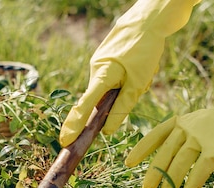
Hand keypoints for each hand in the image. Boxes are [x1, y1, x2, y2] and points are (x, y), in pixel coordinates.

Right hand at [59, 0, 198, 146]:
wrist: (149, 19)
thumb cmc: (145, 49)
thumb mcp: (138, 83)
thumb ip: (122, 107)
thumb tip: (108, 131)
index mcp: (102, 75)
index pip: (84, 106)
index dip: (74, 125)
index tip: (65, 141)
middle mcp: (95, 69)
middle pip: (102, 98)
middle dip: (121, 97)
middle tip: (142, 80)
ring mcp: (99, 62)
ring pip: (111, 88)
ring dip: (128, 86)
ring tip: (144, 69)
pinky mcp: (106, 59)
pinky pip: (114, 77)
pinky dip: (127, 78)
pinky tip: (140, 63)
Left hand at [125, 53, 213, 187]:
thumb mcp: (200, 126)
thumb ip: (184, 140)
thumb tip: (169, 165)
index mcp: (181, 121)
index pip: (156, 135)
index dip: (141, 149)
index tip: (129, 163)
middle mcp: (188, 127)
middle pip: (165, 152)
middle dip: (154, 172)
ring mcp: (202, 135)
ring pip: (180, 161)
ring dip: (171, 181)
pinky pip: (201, 167)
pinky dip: (193, 182)